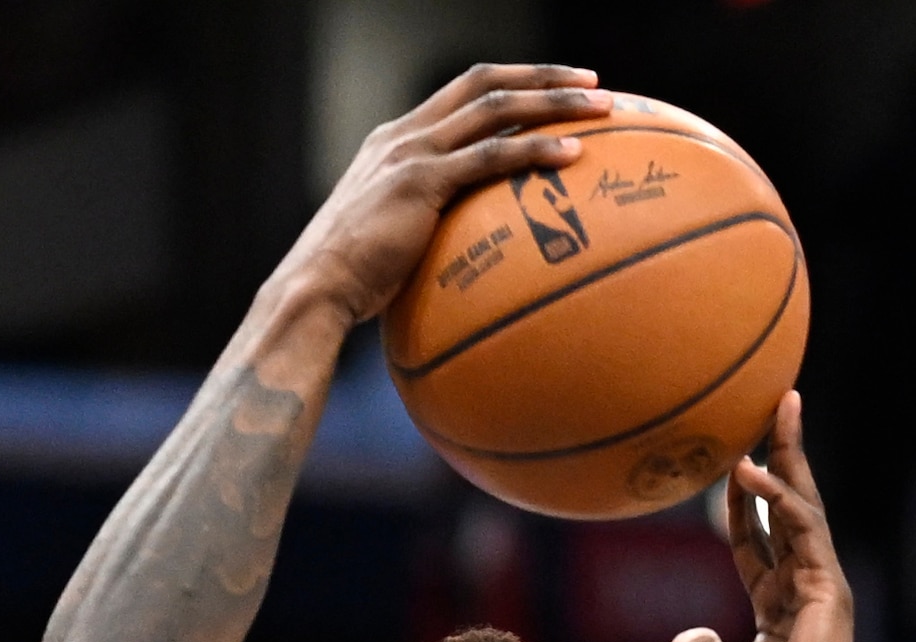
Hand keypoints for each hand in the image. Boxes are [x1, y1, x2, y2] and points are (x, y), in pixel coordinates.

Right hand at [272, 64, 609, 325]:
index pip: (462, 92)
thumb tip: (462, 258)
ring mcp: (411, 154)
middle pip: (485, 82)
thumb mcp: (388, 241)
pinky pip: (491, 156)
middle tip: (592, 84)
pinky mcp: (420, 183)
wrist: (313, 291)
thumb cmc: (348, 285)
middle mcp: (404, 136)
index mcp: (395, 141)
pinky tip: (572, 154)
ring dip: (554, 103)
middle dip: (543, 77)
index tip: (556, 88)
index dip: (513, 83)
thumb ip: (422, 229)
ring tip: (603, 109)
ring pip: (496, 109)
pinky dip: (535, 149)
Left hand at [675, 395, 864, 641]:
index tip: (731, 460)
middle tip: (778, 403)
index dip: (745, 500)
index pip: (758, 539)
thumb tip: (685, 638)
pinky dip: (781, 499)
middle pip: (790, 507)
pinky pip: (803, 532)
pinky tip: (757, 469)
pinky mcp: (827, 589)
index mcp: (778, 606)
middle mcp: (802, 587)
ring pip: (804, 506)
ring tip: (779, 409)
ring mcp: (818, 585)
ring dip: (790, 456)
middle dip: (783, 454)